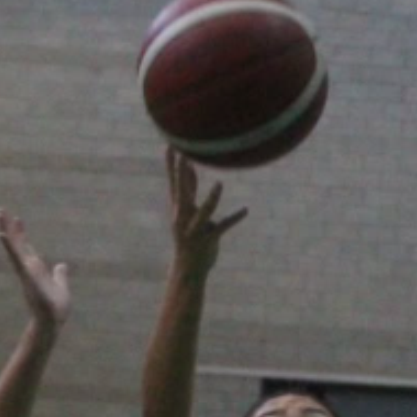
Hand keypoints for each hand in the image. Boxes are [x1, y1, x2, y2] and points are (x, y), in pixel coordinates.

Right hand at [0, 210, 70, 327]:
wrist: (52, 322)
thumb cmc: (56, 309)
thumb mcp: (62, 287)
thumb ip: (60, 276)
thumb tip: (62, 265)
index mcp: (35, 270)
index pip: (27, 248)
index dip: (22, 234)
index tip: (18, 219)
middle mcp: (28, 268)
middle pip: (17, 243)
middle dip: (9, 227)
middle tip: (1, 210)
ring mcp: (25, 271)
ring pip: (14, 246)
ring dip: (6, 230)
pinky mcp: (26, 275)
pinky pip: (16, 258)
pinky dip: (9, 246)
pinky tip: (2, 234)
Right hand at [166, 149, 247, 280]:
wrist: (187, 269)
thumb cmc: (189, 236)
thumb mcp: (186, 212)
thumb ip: (189, 189)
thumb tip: (189, 166)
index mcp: (178, 209)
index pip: (174, 184)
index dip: (172, 166)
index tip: (170, 146)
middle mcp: (183, 218)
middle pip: (182, 193)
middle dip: (182, 175)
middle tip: (183, 155)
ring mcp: (195, 230)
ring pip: (204, 212)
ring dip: (212, 199)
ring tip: (219, 184)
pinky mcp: (208, 240)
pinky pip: (223, 227)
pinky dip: (234, 218)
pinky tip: (246, 210)